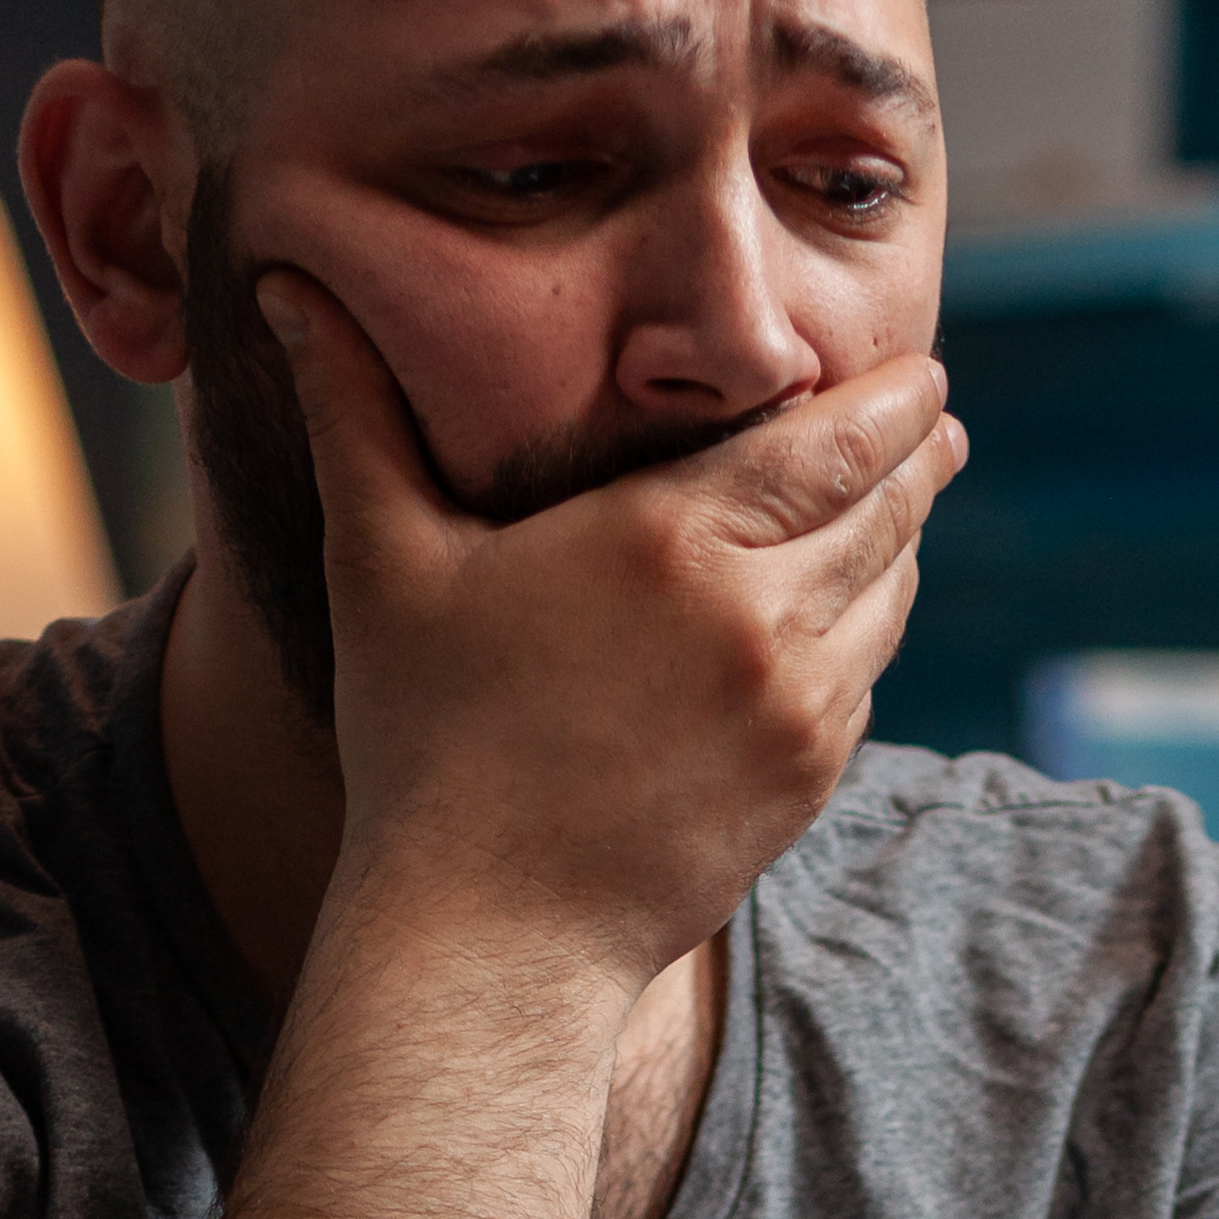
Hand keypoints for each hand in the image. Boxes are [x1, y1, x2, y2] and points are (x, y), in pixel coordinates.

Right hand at [256, 272, 965, 990]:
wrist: (488, 933)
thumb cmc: (423, 744)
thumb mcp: (382, 563)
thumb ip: (354, 412)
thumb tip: (281, 285)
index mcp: (672, 539)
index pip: (829, 443)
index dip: (888, 402)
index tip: (918, 371)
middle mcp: (759, 617)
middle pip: (884, 511)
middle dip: (917, 459)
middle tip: (938, 421)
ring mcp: (797, 710)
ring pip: (889, 599)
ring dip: (905, 545)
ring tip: (911, 503)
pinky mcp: (805, 785)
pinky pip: (865, 685)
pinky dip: (870, 637)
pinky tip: (858, 615)